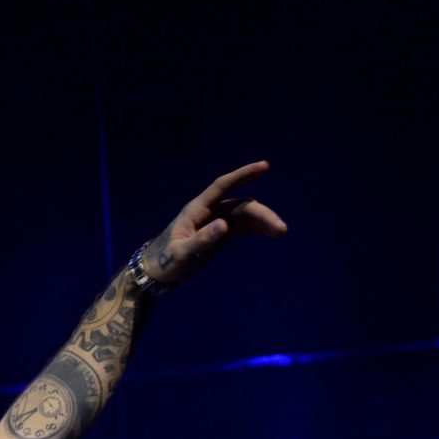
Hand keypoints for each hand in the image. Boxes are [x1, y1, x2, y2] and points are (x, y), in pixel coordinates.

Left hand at [140, 160, 287, 286]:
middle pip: (241, 205)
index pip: (223, 186)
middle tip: (282, 230)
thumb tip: (225, 225)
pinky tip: (273, 233)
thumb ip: (201, 240)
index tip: (264, 166)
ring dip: (264, 221)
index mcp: (197, 209)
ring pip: (246, 214)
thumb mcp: (181, 254)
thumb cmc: (164, 262)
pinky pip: (244, 226)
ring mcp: (217, 221)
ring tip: (281, 232)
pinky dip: (259, 227)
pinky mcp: (222, 233)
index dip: (243, 175)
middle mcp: (210, 211)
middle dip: (262, 214)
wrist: (157, 272)